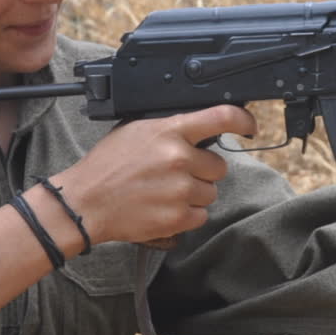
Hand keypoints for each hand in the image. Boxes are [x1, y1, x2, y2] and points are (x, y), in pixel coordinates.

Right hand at [51, 104, 256, 245]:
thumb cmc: (108, 165)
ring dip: (194, 195)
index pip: (220, 117)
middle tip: (175, 174)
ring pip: (211, 193)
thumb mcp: (137, 131)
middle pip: (219, 166)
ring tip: (164, 192)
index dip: (242, 120)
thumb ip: (171, 129)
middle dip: (202, 171)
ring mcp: (180, 190)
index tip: (249, 125)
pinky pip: (201, 216)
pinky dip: (186, 215)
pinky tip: (163, 208)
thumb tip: (200, 129)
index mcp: (169, 131)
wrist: (85, 202)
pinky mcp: (177, 217)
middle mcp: (179, 158)